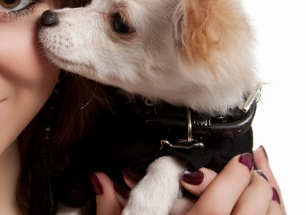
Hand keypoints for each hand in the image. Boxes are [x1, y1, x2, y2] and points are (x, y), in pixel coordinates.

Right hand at [92, 146, 283, 214]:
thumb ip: (110, 209)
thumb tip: (98, 179)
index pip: (216, 204)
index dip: (231, 176)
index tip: (235, 160)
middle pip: (252, 209)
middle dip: (256, 182)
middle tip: (248, 168)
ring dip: (269, 201)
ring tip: (260, 186)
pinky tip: (263, 211)